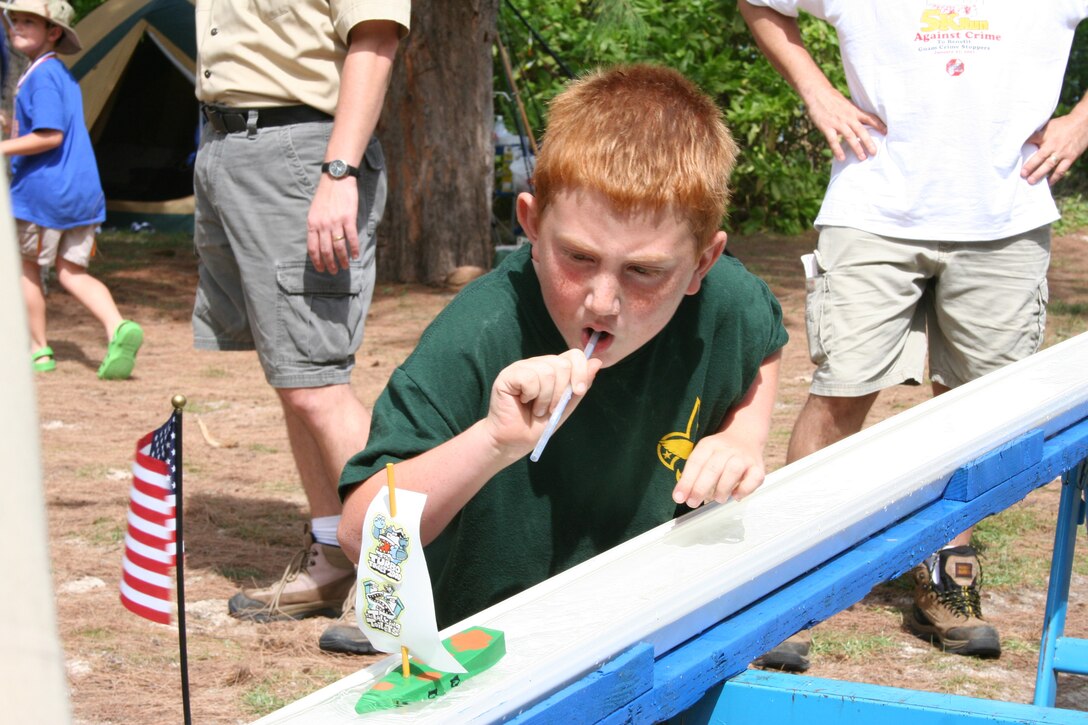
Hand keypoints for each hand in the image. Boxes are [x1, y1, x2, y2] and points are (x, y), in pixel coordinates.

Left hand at [306, 174, 359, 272]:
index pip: (312, 248)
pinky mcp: (348, 218)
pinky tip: (355, 256)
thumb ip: (316, 226)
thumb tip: (319, 243)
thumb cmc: (326, 195)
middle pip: (326, 250)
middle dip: (330, 264)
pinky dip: (354, 249)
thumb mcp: (315, 211)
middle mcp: (322, 225)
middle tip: (334, 271)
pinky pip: (351, 238)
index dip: (317, 261)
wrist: (336, 179)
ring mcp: (335, 222)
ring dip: (342, 260)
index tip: (321, 269)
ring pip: (338, 247)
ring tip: (345, 266)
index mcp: (312, 224)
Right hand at [483, 349, 602, 455]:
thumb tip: (597, 362)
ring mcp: (522, 367)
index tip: (579, 391)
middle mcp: (538, 364)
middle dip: (561, 392)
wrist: (515, 441)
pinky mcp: (508, 375)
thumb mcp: (566, 405)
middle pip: (563, 364)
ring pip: (547, 372)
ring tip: (537, 409)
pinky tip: (523, 402)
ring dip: (545, 398)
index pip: (574, 355)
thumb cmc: (538, 424)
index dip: (580, 371)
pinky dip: (531, 395)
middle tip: (550, 408)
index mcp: (553, 369)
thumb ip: (581, 385)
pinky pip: (530, 377)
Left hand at [672, 432, 765, 507]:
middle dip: (700, 488)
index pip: (696, 462)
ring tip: (717, 499)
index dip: (686, 481)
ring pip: (733, 471)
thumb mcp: (703, 455)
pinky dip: (744, 489)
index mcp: (709, 445)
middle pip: (713, 468)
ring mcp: (744, 457)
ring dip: (723, 488)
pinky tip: (735, 496)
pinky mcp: (758, 467)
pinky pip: (754, 478)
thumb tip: (681, 497)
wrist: (745, 437)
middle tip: (693, 503)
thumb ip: (692, 475)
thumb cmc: (719, 453)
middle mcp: (727, 449)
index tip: (678, 498)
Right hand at [804, 85, 886, 161]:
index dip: (879, 125)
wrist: (818, 93)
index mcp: (854, 111)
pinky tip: (841, 158)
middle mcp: (848, 117)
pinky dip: (838, 150)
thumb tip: (859, 122)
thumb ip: (853, 113)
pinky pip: (833, 141)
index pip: (870, 118)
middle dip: (869, 143)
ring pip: (850, 137)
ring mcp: (838, 123)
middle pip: (862, 131)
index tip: (887, 132)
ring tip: (862, 158)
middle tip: (874, 153)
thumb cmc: (832, 99)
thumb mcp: (846, 104)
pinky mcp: (827, 127)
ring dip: (856, 148)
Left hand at [1021, 110, 1087, 185]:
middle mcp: (1054, 145)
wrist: (1083, 123)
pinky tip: (1048, 183)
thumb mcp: (1048, 125)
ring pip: (1049, 166)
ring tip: (1031, 181)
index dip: (1023, 148)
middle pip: (1039, 157)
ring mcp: (1063, 152)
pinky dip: (1054, 178)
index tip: (1013, 157)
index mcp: (1046, 136)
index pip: (1032, 141)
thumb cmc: (1063, 125)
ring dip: (1039, 175)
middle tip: (1022, 175)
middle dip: (1030, 167)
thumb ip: (1037, 134)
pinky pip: (1061, 170)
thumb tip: (1022, 140)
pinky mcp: (1071, 158)